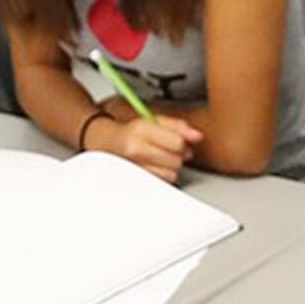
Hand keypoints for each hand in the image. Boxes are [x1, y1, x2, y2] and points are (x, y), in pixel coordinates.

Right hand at [84, 109, 200, 181]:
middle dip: (178, 156)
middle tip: (168, 150)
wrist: (107, 144)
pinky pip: (163, 182)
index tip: (179, 141)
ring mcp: (134, 167)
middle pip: (176, 160)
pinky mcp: (136, 181)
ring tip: (161, 159)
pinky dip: (164, 176)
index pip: (177, 142)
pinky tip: (156, 167)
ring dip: (171, 167)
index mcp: (141, 129)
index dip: (184, 143)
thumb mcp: (154, 121)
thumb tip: (197, 135)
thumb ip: (178, 126)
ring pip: (172, 174)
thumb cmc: (132, 132)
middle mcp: (135, 149)